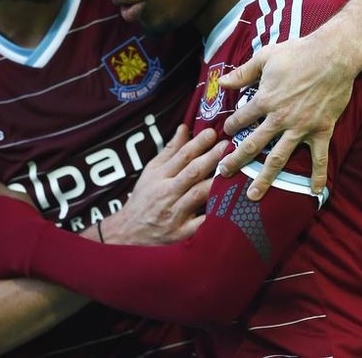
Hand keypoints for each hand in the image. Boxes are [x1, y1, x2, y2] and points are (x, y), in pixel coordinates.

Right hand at [104, 125, 227, 244]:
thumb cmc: (144, 198)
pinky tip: (228, 208)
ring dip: (215, 182)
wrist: (128, 233)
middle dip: (211, 157)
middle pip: (192, 172)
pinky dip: (212, 216)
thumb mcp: (152, 172)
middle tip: (228, 146)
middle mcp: (167, 193)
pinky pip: (199, 224)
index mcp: (160, 176)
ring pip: (198, 195)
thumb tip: (185, 128)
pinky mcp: (180, 233)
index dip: (198, 143)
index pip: (182, 156)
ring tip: (232, 171)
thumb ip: (170, 151)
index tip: (212, 133)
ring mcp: (174, 214)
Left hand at [217, 34, 355, 198]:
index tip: (226, 133)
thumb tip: (222, 82)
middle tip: (222, 173)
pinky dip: (317, 176)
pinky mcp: (321, 130)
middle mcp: (279, 118)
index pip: (241, 119)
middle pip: (252, 144)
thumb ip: (243, 72)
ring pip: (278, 158)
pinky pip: (319, 158)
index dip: (230, 126)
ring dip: (264, 178)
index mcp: (264, 100)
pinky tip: (314, 192)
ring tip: (253, 195)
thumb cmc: (298, 52)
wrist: (334, 55)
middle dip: (235, 160)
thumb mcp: (265, 57)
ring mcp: (301, 128)